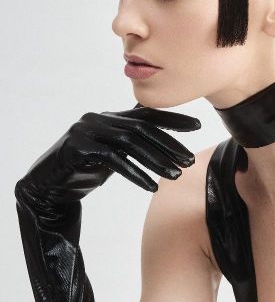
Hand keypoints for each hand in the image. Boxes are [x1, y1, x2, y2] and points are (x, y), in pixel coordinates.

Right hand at [17, 104, 200, 208]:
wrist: (49, 187)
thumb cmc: (84, 171)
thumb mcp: (112, 154)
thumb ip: (130, 144)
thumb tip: (158, 139)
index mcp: (109, 118)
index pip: (146, 115)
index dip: (172, 119)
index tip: (197, 125)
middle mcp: (99, 120)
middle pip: (142, 129)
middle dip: (169, 144)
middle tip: (189, 160)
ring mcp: (87, 131)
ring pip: (131, 143)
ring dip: (157, 160)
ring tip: (176, 175)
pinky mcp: (78, 148)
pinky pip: (114, 159)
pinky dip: (135, 173)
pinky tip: (151, 186)